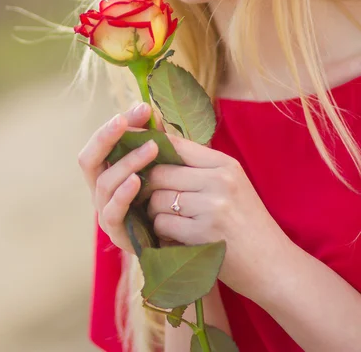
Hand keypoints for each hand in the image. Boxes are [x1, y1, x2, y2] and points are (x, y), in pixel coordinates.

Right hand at [78, 103, 158, 254]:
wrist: (179, 240)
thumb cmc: (165, 197)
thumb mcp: (161, 164)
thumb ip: (154, 140)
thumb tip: (151, 109)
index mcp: (107, 170)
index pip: (102, 143)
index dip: (118, 124)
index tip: (141, 107)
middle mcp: (100, 189)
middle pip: (88, 159)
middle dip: (105, 137)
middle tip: (122, 120)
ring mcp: (106, 210)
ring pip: (104, 183)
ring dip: (127, 162)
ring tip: (151, 148)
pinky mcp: (116, 232)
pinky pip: (112, 211)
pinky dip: (122, 194)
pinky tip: (136, 180)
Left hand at [144, 135, 292, 301]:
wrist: (273, 264)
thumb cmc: (247, 223)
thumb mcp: (231, 184)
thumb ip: (199, 168)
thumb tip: (156, 146)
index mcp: (225, 164)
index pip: (176, 144)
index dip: (150, 147)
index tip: (136, 153)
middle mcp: (219, 180)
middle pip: (160, 172)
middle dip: (149, 187)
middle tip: (151, 198)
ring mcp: (212, 207)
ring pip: (157, 199)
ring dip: (155, 212)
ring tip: (168, 220)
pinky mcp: (203, 235)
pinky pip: (162, 224)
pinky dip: (162, 231)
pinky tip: (175, 237)